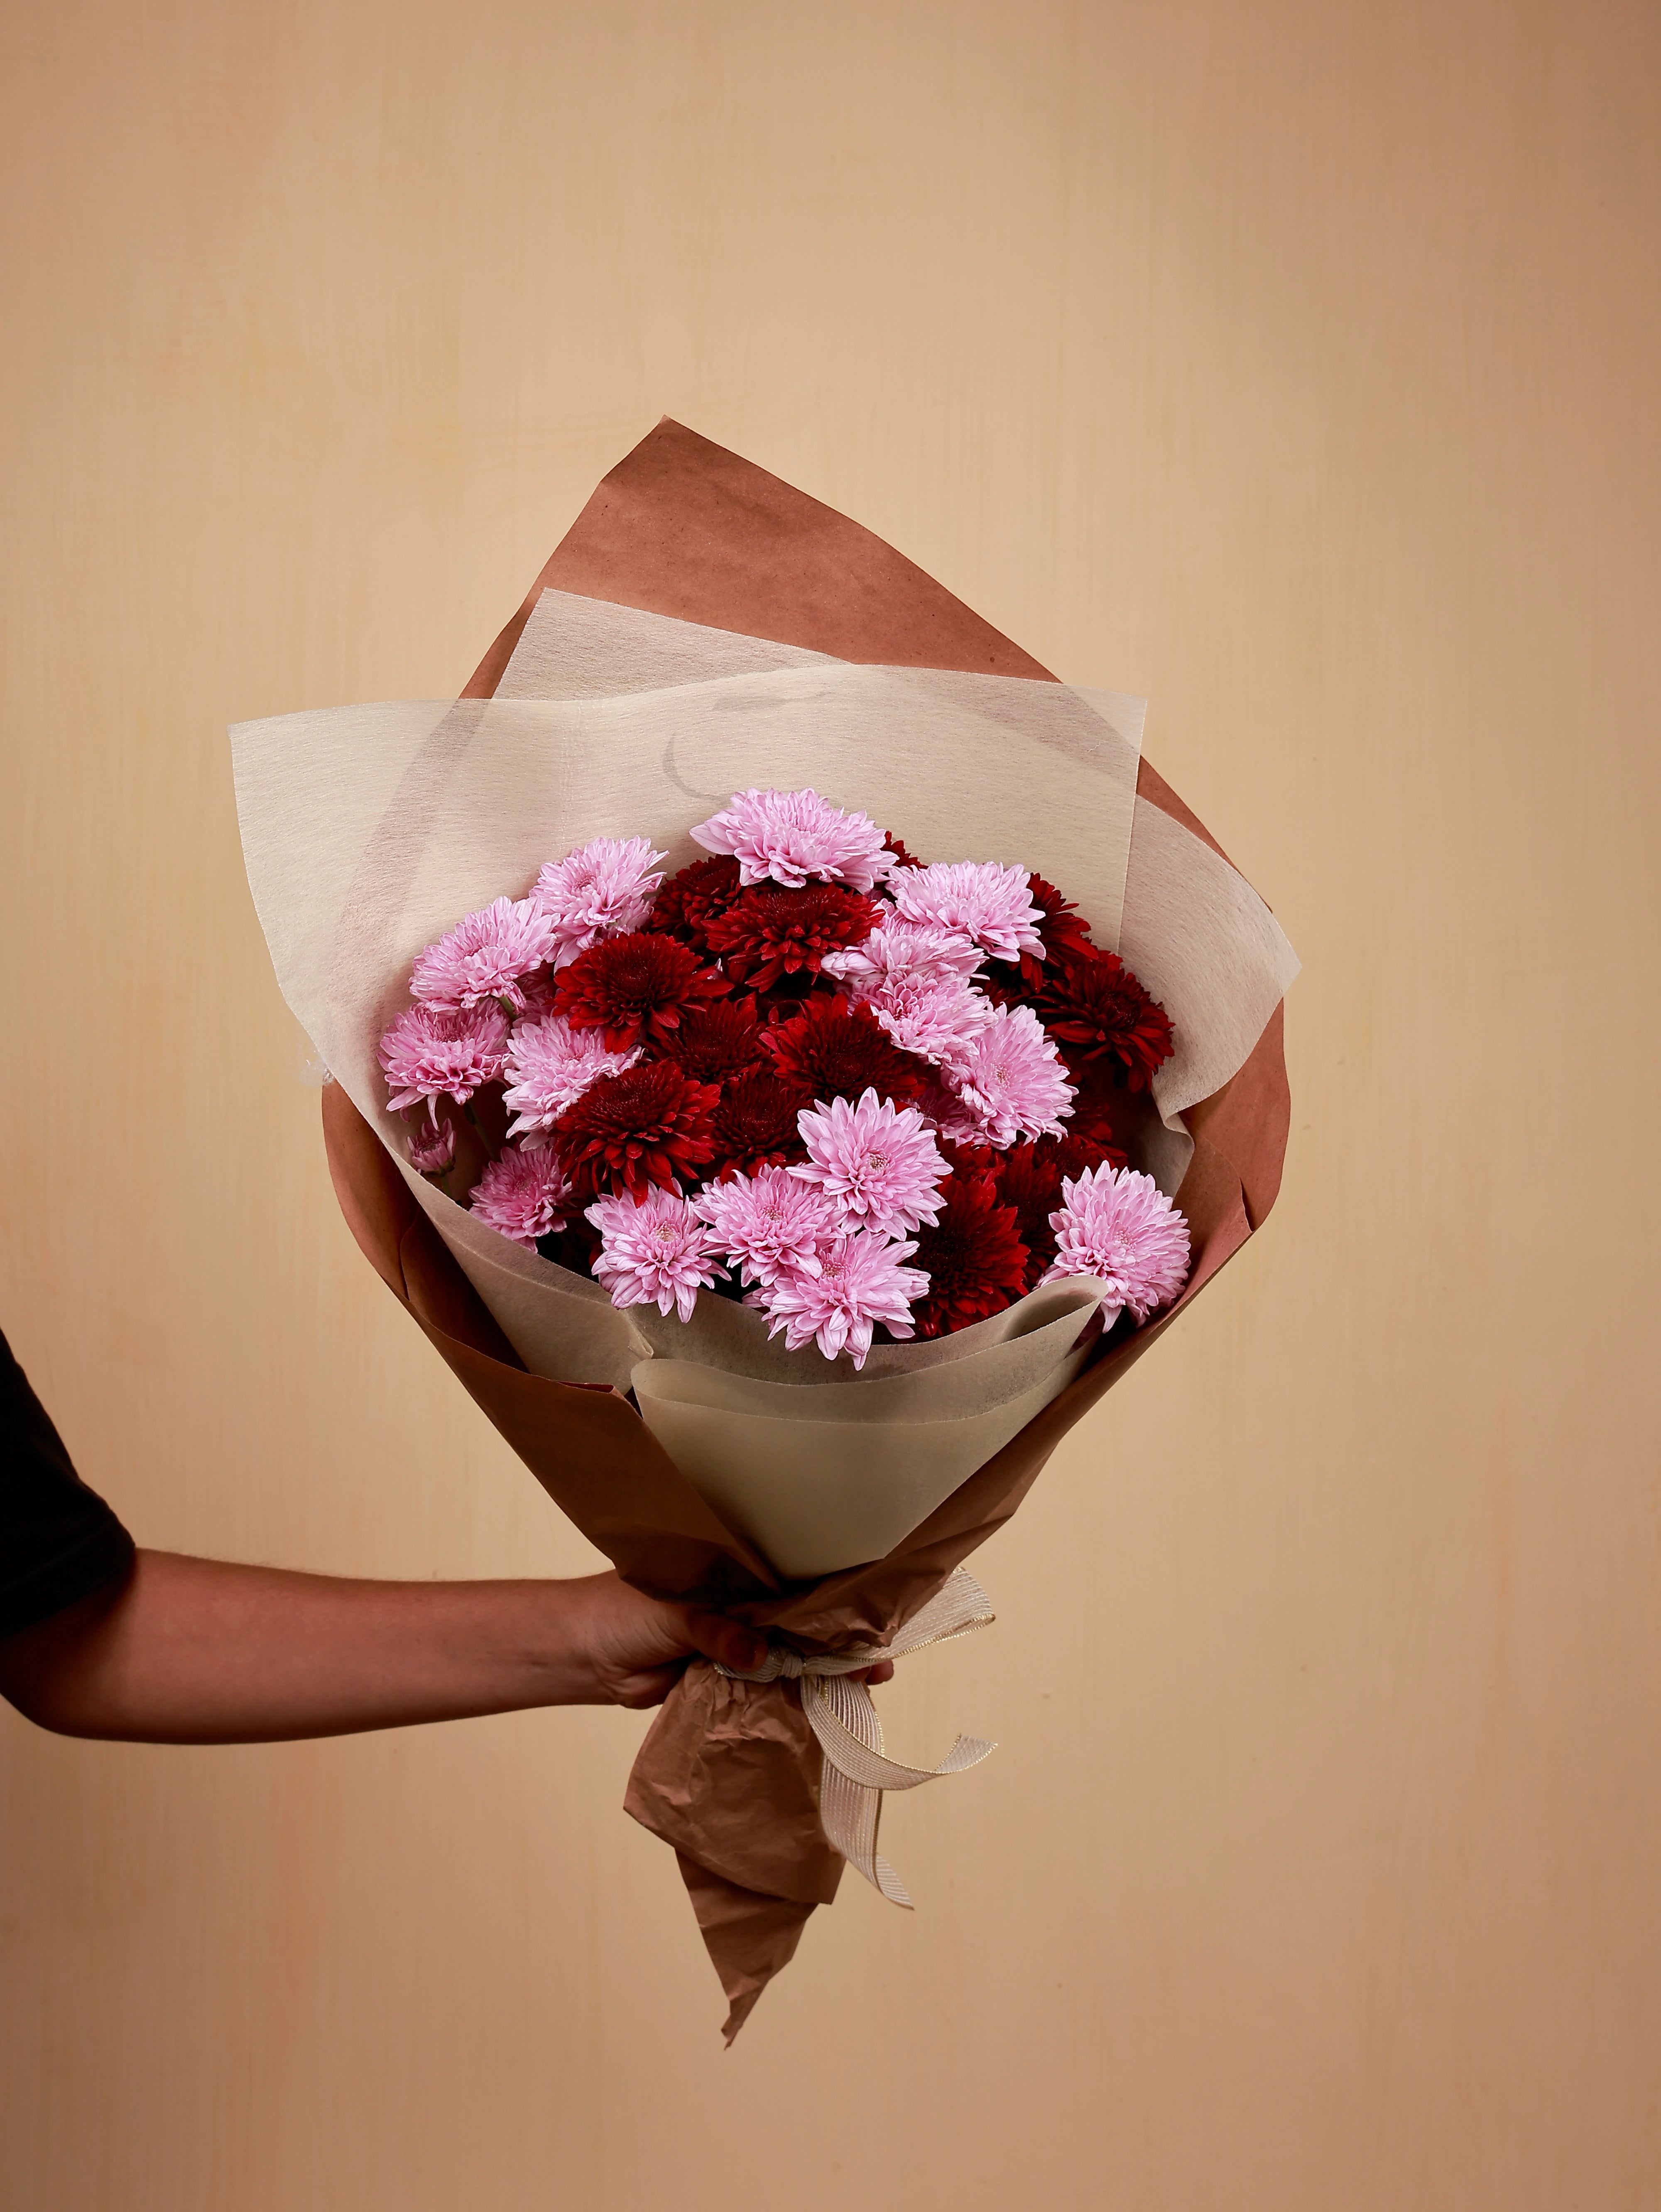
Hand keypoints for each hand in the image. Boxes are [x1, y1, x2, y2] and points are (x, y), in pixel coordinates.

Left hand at [564, 1573, 893, 1708]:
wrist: (584, 1654)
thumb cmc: (620, 1610)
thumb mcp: (671, 1610)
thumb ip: (715, 1630)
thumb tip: (760, 1653)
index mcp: (734, 1577)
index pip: (793, 1587)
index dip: (831, 1604)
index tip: (866, 1620)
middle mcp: (741, 1611)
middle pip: (800, 1629)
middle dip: (837, 1647)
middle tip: (877, 1667)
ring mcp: (734, 1648)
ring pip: (787, 1663)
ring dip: (819, 1679)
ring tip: (859, 1693)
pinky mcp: (722, 1683)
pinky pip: (762, 1693)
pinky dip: (787, 1704)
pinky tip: (819, 1715)